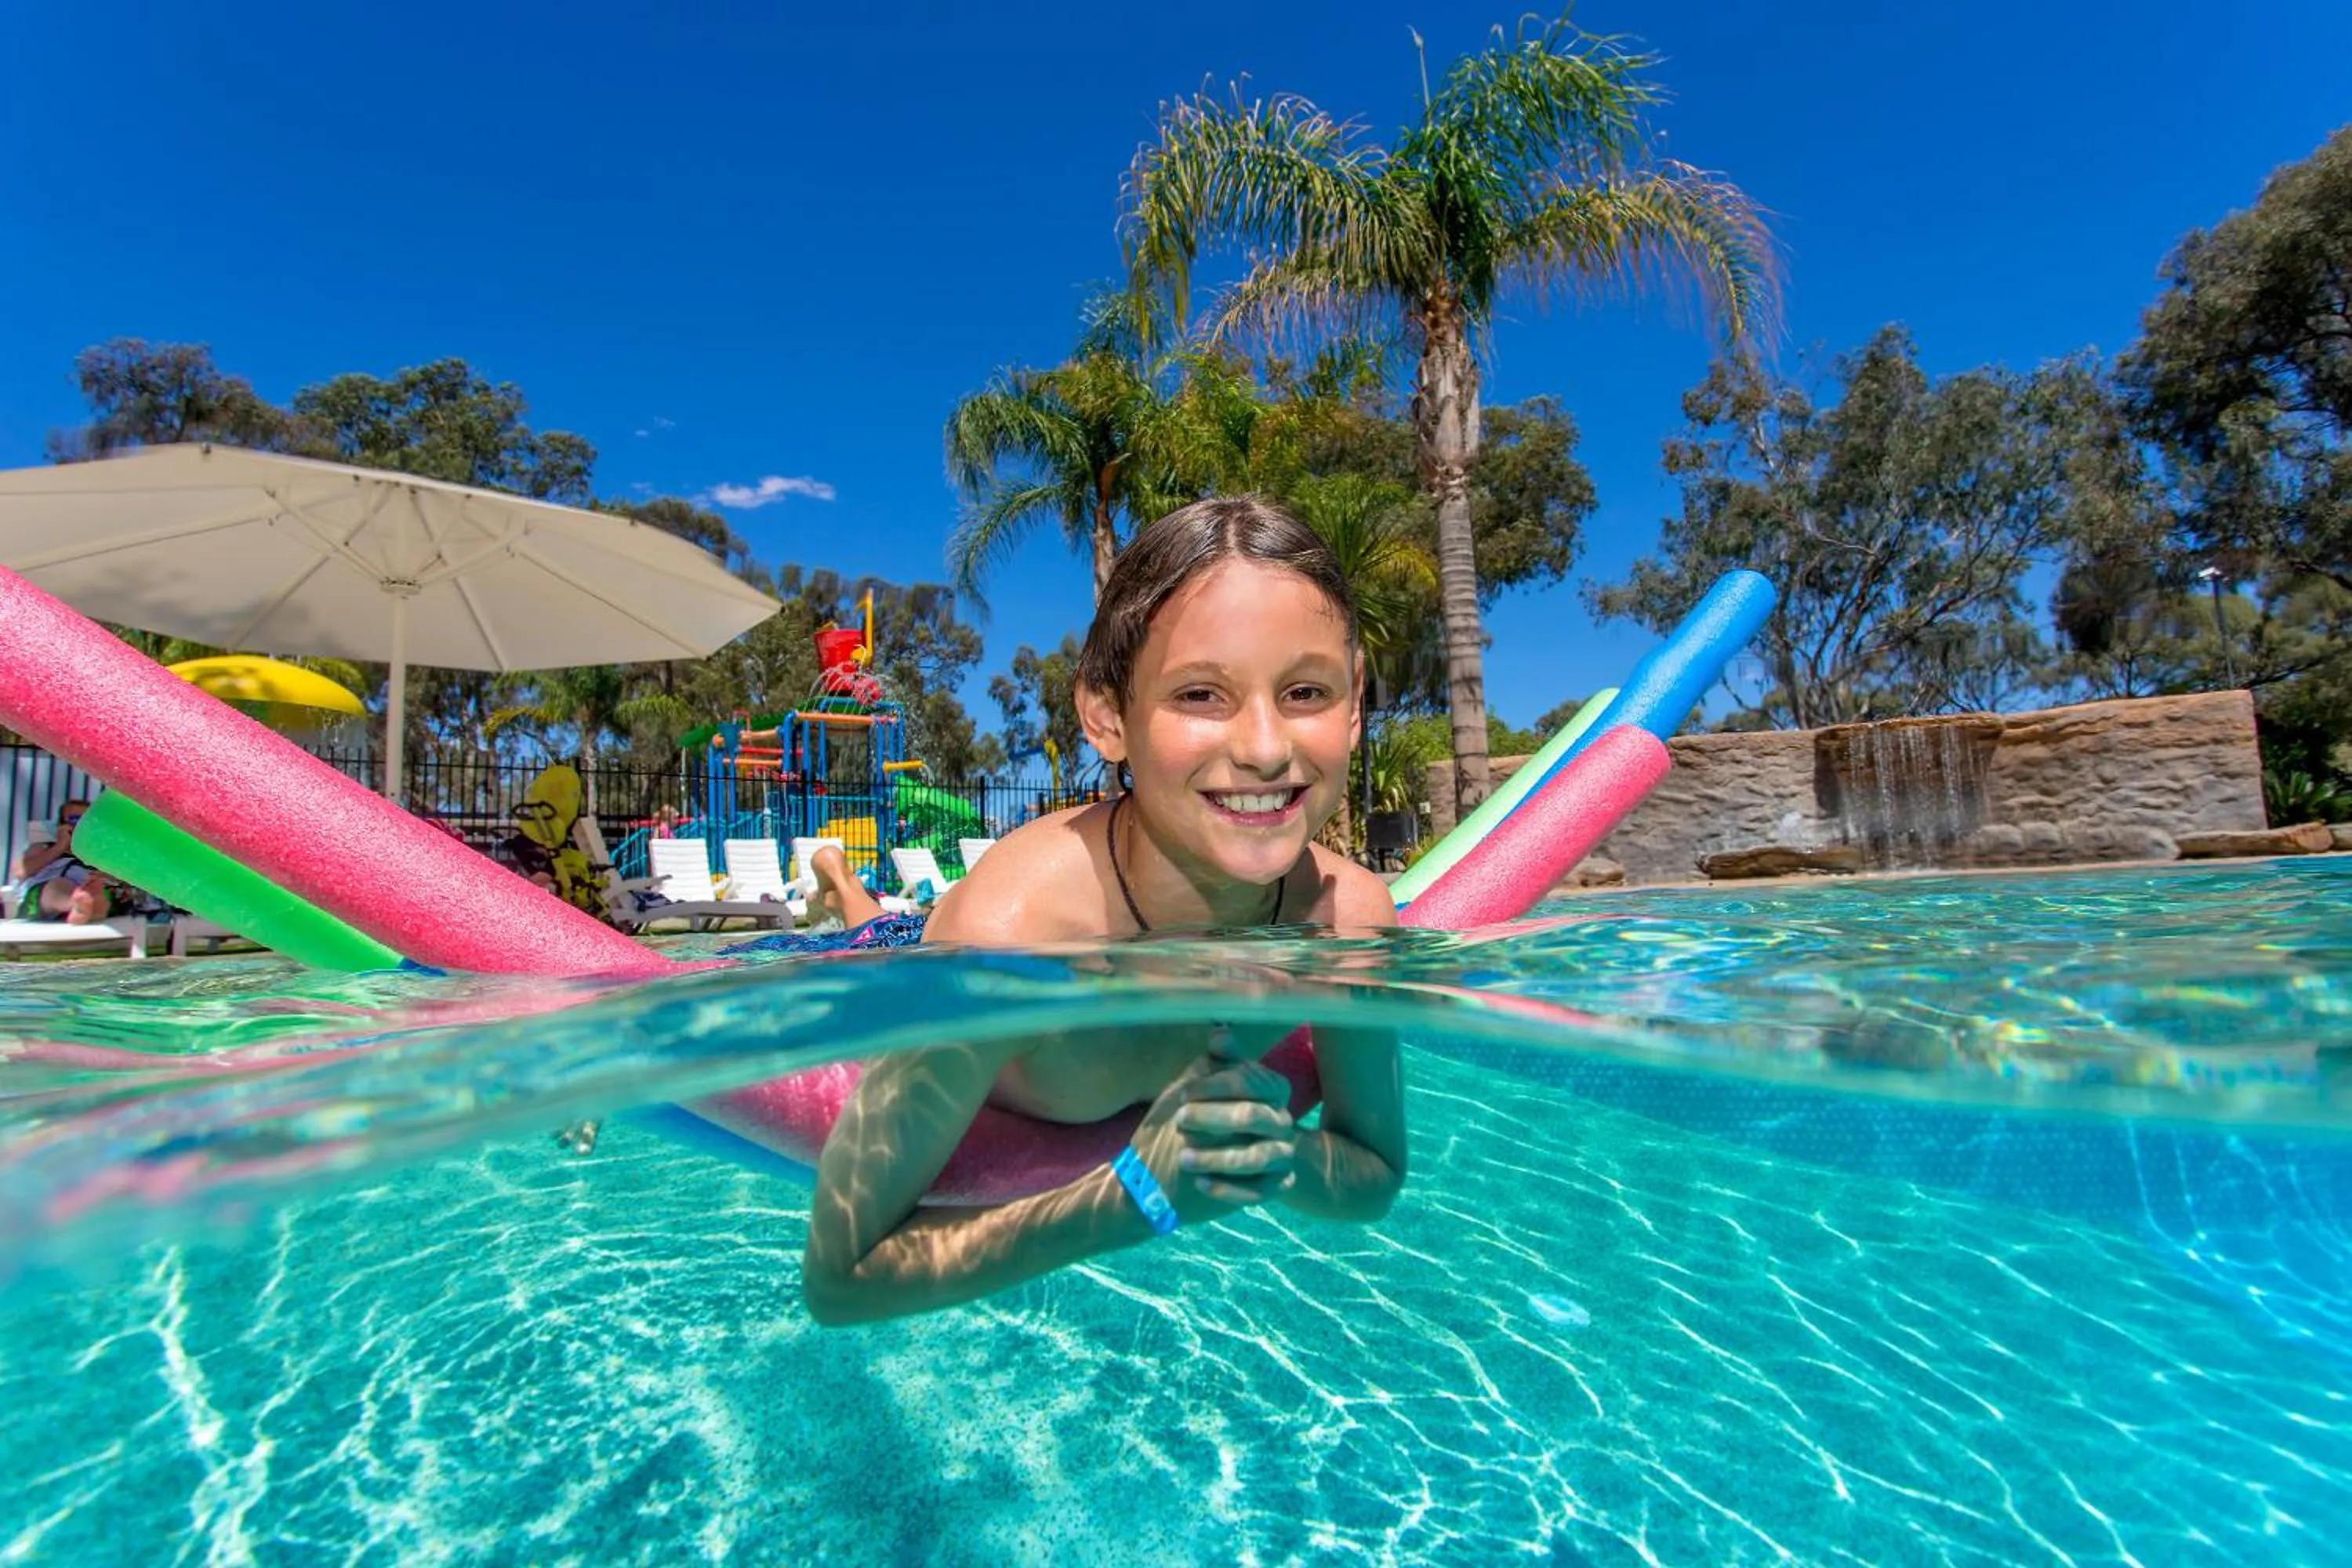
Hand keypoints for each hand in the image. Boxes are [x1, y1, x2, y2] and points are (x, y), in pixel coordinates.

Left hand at [1129, 1025, 1296, 1223]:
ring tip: (1183, 1158)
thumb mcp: (1204, 1081)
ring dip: (1217, 1158)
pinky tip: (1200, 1183)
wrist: (1198, 1156)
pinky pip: (1257, 1191)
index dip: (1214, 1086)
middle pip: (1252, 1117)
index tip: (1181, 1093)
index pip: (1249, 1082)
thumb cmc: (1199, 1111)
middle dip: (1213, 1119)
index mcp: (1272, 1088)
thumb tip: (1220, 1034)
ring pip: (1256, 1157)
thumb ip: (1215, 1059)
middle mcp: (1282, 1121)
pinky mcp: (1273, 1186)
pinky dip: (1227, 1188)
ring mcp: (1281, 1155)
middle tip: (1179, 1121)